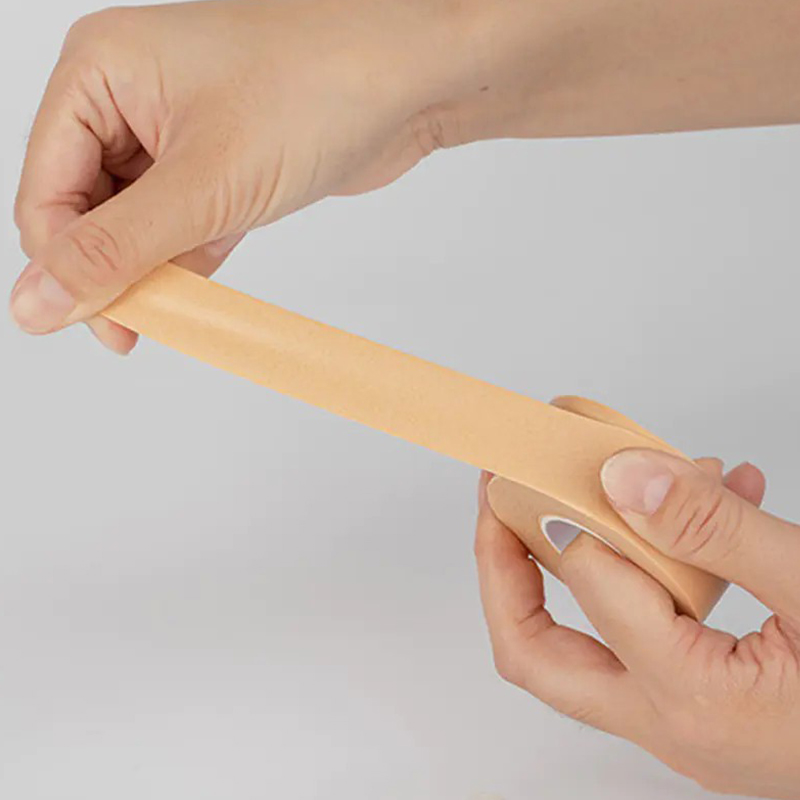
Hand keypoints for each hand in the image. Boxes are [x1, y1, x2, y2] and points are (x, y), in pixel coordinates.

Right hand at [10, 0, 473, 352]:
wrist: (411, 80)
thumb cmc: (317, 88)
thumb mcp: (203, 182)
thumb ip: (116, 248)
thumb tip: (36, 304)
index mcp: (100, 72)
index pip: (44, 190)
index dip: (64, 266)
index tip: (100, 324)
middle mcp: (130, 98)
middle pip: (87, 210)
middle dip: (111, 271)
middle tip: (139, 330)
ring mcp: (179, 133)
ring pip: (137, 224)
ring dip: (153, 272)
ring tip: (177, 313)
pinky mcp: (222, 165)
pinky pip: (183, 225)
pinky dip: (190, 262)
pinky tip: (201, 294)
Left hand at [475, 451, 799, 798]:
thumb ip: (715, 531)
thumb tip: (621, 478)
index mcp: (691, 697)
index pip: (590, 583)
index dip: (560, 509)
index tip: (544, 455)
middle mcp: (668, 722)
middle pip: (534, 651)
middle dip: (503, 567)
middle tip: (496, 500)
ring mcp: (681, 721)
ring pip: (581, 645)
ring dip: (583, 558)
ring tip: (598, 488)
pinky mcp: (702, 702)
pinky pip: (647, 633)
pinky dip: (653, 571)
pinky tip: (708, 512)